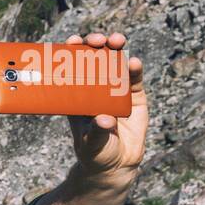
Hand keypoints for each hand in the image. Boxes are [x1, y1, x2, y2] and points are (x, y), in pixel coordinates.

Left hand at [65, 33, 149, 175]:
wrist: (116, 163)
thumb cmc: (95, 152)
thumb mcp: (91, 143)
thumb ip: (96, 132)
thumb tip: (105, 119)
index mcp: (76, 95)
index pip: (71, 68)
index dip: (71, 52)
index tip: (72, 42)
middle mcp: (95, 87)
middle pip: (93, 58)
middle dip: (94, 44)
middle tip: (96, 40)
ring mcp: (115, 89)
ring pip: (115, 62)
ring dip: (115, 48)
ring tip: (116, 40)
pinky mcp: (134, 96)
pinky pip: (133, 78)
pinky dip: (134, 69)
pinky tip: (133, 63)